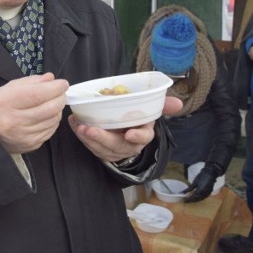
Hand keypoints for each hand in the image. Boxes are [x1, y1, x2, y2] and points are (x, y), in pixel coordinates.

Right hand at [0, 73, 68, 153]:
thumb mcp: (8, 88)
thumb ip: (31, 82)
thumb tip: (51, 79)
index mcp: (6, 102)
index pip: (38, 94)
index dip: (55, 88)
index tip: (63, 83)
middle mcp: (14, 120)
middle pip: (49, 108)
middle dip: (60, 98)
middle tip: (60, 93)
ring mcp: (23, 135)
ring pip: (52, 120)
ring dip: (57, 110)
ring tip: (53, 103)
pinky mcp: (29, 145)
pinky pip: (50, 131)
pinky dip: (53, 121)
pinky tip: (47, 116)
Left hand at [68, 95, 182, 160]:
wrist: (127, 132)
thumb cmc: (137, 119)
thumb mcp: (150, 111)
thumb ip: (162, 105)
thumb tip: (178, 102)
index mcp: (143, 134)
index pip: (144, 138)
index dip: (137, 136)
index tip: (129, 133)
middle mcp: (129, 145)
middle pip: (117, 145)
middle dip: (103, 138)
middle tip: (91, 129)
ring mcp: (114, 150)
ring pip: (101, 148)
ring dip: (88, 138)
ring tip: (80, 127)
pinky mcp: (100, 150)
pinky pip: (89, 145)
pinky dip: (80, 135)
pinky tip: (75, 123)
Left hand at [183, 164, 219, 202]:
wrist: (210, 173)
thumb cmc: (201, 176)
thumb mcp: (194, 182)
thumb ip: (189, 189)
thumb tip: (183, 192)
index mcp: (200, 191)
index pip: (193, 197)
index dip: (188, 200)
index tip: (184, 201)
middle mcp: (204, 194)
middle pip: (197, 199)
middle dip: (192, 200)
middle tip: (186, 200)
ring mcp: (208, 193)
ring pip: (200, 199)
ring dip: (196, 200)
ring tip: (191, 199)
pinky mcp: (209, 193)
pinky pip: (204, 197)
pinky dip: (199, 198)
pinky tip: (197, 197)